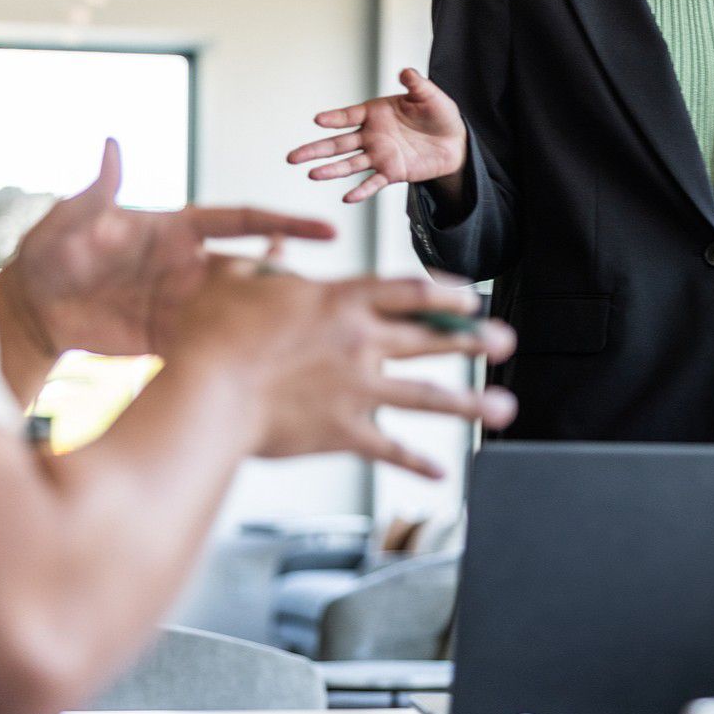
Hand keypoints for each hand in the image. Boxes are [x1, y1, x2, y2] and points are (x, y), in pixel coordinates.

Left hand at [0, 139, 336, 357]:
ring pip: (240, 307)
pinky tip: (260, 360)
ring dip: (269, 315)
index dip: (285, 224)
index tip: (327, 230)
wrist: (33, 309)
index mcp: (178, 230)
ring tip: (303, 328)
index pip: (243, 221)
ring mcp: (184, 303)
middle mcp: (189, 265)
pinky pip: (212, 342)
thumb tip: (111, 145)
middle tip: (321, 293)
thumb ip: (99, 190)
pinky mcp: (171, 337)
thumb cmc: (50, 252)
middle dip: (288, 276)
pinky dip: (237, 348)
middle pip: (254, 266)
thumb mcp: (72, 218)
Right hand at [163, 261, 517, 474]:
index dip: (446, 293)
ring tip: (506, 408)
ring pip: (428, 397)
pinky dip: (417, 462)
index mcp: (341, 300)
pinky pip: (390, 450)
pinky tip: (443, 471)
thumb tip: (273, 241)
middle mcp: (361, 342)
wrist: (207, 393)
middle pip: (431, 339)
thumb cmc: (211, 332)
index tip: (472, 300)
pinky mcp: (343, 431)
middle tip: (506, 342)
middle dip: (473, 341)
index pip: (409, 290)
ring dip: (470, 404)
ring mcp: (357, 389)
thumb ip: (264, 260)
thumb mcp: (234, 279)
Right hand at [287, 68, 466, 204]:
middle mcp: (371, 135)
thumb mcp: (429, 95)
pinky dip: (361, 191)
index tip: (317, 120)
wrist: (454, 141)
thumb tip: (406, 71)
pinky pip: (373, 183)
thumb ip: (416, 84)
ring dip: (331, 170)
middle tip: (292, 157)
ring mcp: (379, 155)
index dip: (334, 118)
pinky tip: (348, 197)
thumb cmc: (438, 114)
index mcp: (375, 113)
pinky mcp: (391, 173)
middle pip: (338, 144)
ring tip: (312, 174)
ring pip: (349, 164)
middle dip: (315, 149)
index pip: (348, 115)